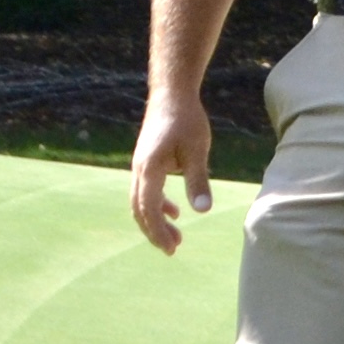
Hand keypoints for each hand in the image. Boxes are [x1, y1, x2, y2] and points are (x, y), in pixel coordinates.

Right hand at [130, 94, 215, 253]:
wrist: (171, 94)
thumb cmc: (186, 120)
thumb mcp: (197, 150)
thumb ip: (198, 180)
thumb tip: (203, 210)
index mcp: (150, 169)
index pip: (149, 208)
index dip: (158, 231)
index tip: (172, 248)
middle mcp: (139, 170)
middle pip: (140, 210)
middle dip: (154, 232)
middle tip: (173, 250)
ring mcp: (140, 165)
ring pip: (141, 201)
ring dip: (155, 220)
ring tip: (175, 237)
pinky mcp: (147, 161)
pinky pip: (146, 190)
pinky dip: (158, 205)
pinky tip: (175, 212)